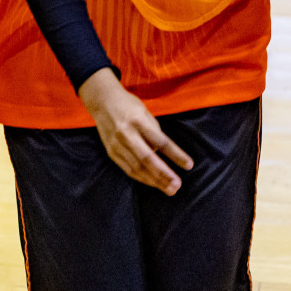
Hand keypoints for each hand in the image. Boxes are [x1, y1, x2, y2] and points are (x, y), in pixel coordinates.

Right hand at [77, 68, 193, 194]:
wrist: (101, 101)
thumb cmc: (128, 105)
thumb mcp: (145, 112)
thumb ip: (153, 132)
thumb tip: (161, 153)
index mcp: (138, 121)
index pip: (160, 141)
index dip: (175, 154)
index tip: (189, 165)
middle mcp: (126, 133)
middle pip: (147, 158)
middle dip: (163, 174)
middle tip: (177, 185)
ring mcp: (116, 144)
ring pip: (136, 167)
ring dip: (154, 181)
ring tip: (169, 189)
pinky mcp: (111, 152)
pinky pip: (128, 169)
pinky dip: (142, 178)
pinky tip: (153, 183)